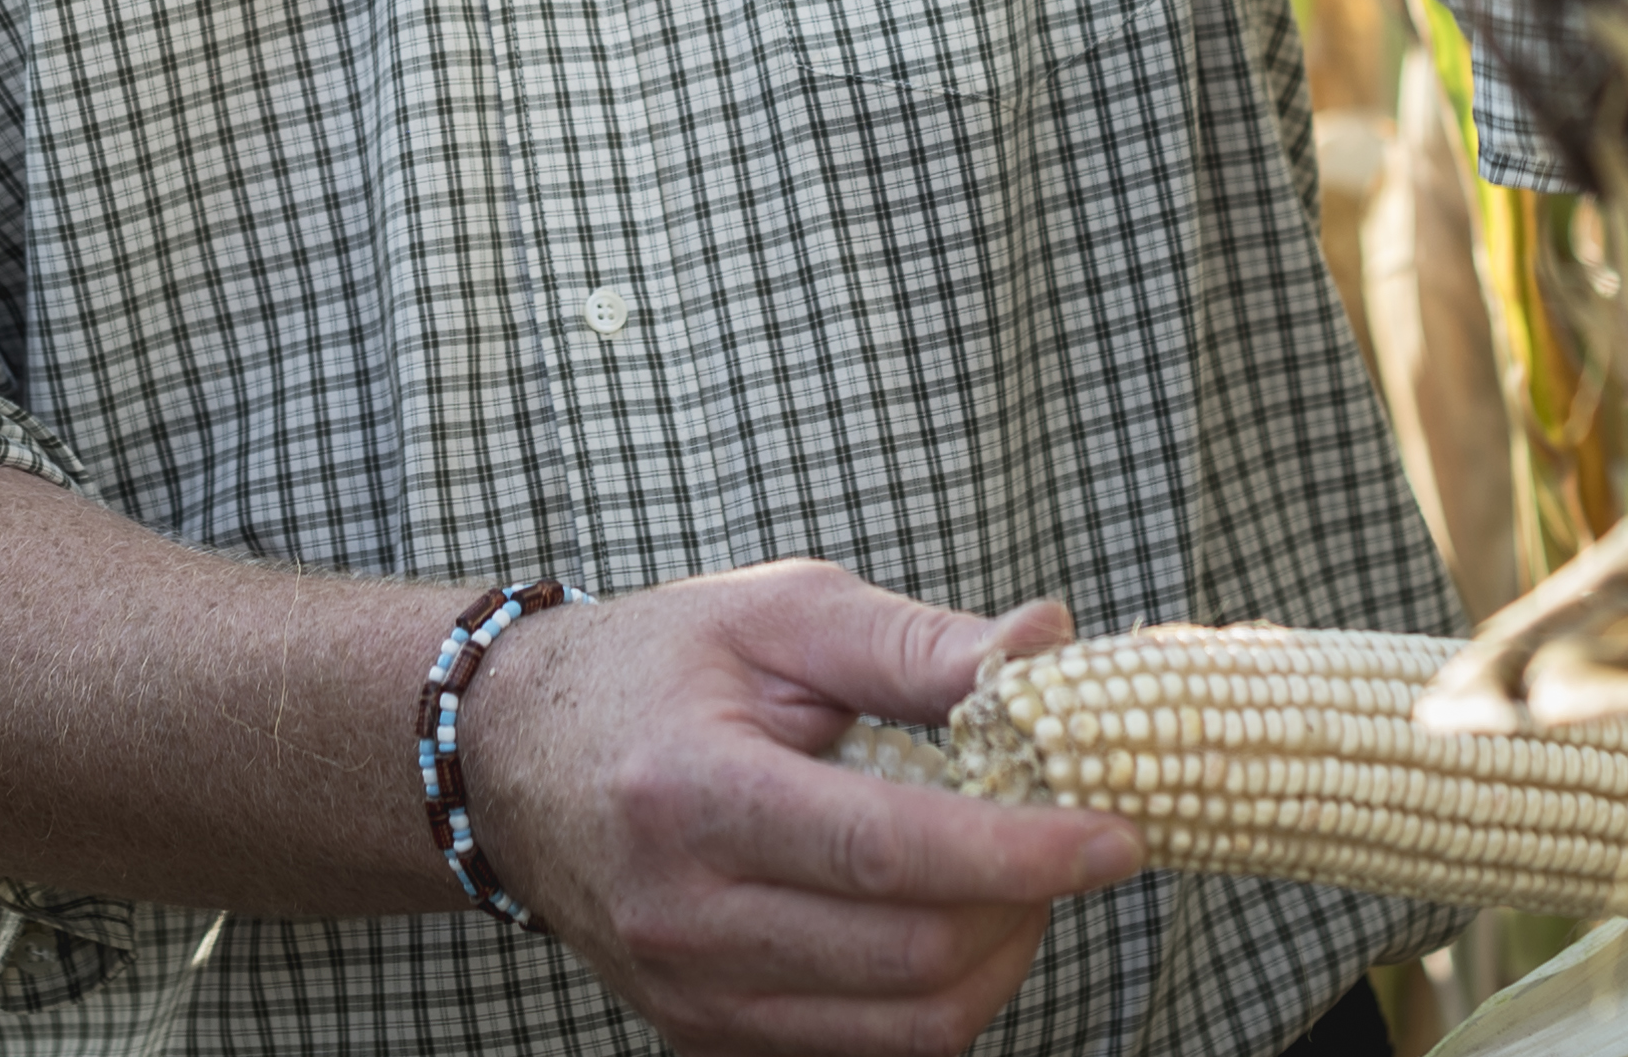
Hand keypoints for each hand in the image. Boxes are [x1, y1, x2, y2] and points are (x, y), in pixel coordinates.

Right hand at [458, 560, 1144, 1056]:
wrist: (512, 757)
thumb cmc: (657, 666)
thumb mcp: (779, 614)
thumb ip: (915, 642)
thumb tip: (1049, 646)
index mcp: (695, 792)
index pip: (889, 853)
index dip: (1020, 853)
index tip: (1115, 835)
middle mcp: (685, 916)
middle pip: (911, 956)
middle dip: (1027, 907)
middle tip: (1072, 842)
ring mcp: (689, 995)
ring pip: (902, 1027)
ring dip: (996, 962)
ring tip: (1016, 882)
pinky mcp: (701, 1037)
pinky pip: (862, 1053)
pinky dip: (935, 1003)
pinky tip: (949, 924)